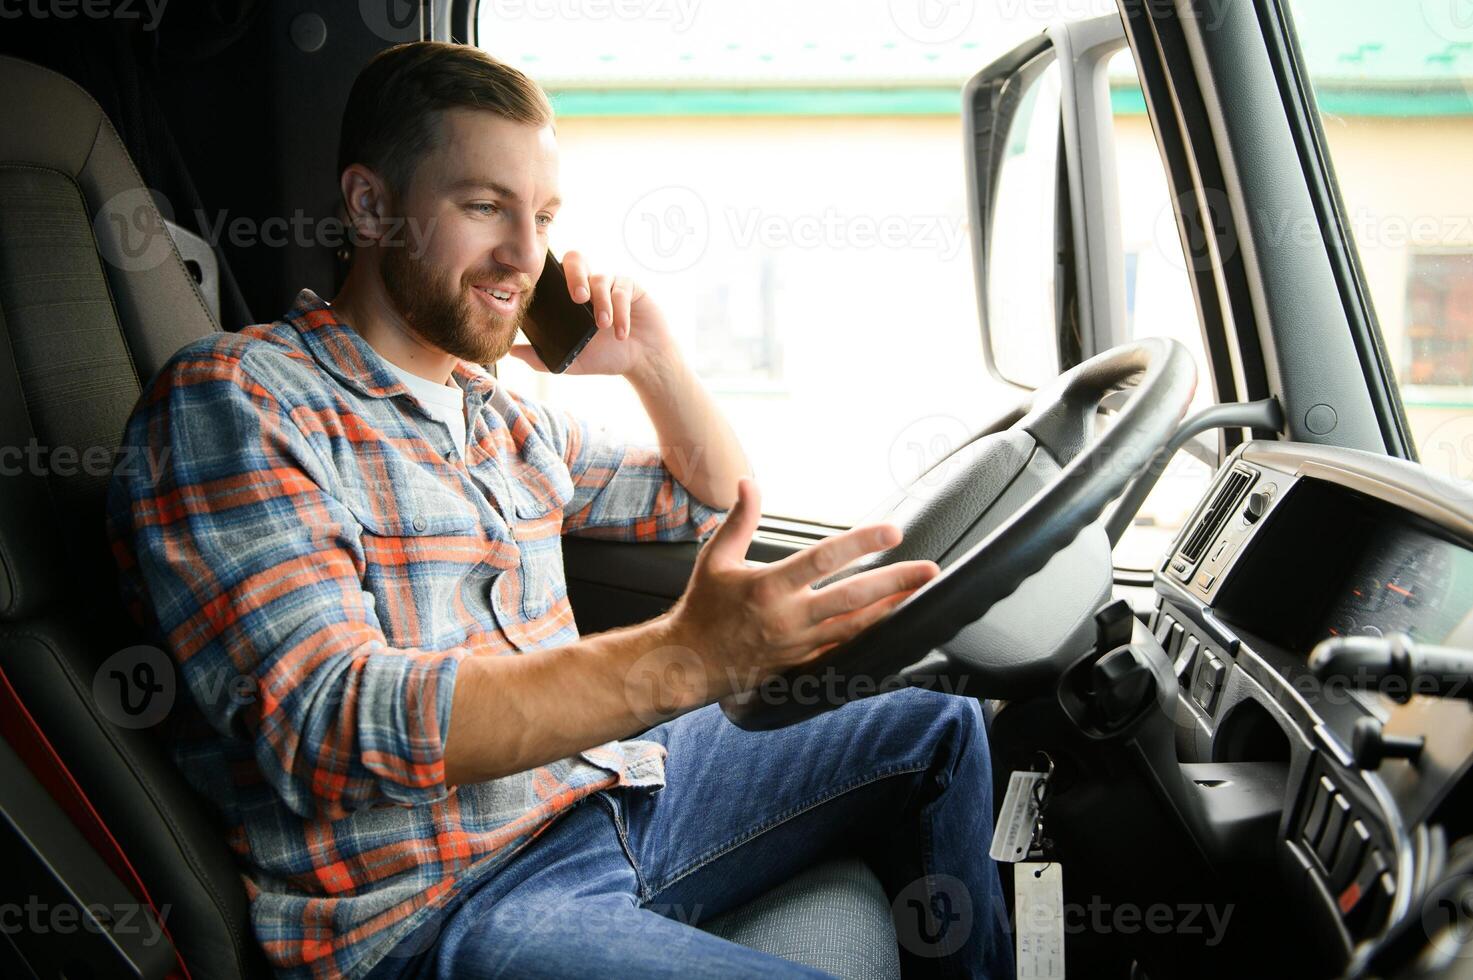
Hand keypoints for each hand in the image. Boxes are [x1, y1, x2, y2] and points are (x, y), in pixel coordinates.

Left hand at [508, 249, 675, 379]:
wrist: (643, 361)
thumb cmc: (607, 356)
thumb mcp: (572, 361)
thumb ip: (542, 358)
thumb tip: (511, 352)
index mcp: (573, 295)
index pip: (556, 272)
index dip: (550, 274)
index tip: (548, 292)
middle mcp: (590, 283)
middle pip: (576, 259)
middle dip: (575, 276)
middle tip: (578, 299)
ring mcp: (611, 283)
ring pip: (601, 278)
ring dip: (601, 303)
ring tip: (603, 326)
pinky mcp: (632, 287)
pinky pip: (622, 290)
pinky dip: (621, 311)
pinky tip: (620, 332)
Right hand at [667, 478, 940, 699]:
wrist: (692, 663)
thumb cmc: (704, 606)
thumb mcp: (715, 558)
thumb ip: (739, 519)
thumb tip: (748, 481)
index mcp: (768, 587)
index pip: (823, 559)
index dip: (860, 544)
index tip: (891, 531)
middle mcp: (788, 617)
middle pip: (851, 598)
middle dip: (893, 582)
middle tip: (928, 569)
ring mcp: (799, 644)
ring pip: (855, 627)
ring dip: (891, 609)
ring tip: (920, 594)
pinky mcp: (803, 662)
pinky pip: (844, 649)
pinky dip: (872, 636)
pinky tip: (893, 625)